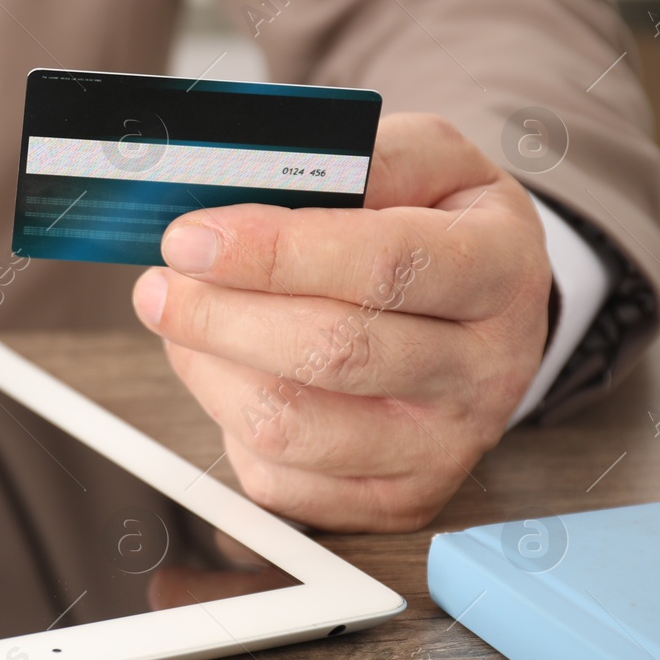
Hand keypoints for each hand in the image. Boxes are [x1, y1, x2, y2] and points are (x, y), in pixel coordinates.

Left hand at [131, 114, 550, 531]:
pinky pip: (278, 478)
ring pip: (289, 425)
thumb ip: (352, 158)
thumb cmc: (435, 226)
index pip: (381, 264)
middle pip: (330, 353)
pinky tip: (228, 372)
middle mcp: (487, 370)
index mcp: (500, 269)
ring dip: (208, 368)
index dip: (271, 253)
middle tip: (160, 285)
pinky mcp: (396, 501)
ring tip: (184, 321)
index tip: (187, 239)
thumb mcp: (423, 161)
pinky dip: (227, 421)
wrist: (484, 312)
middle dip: (218, 316)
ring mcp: (444, 447)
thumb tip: (248, 177)